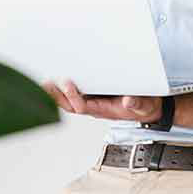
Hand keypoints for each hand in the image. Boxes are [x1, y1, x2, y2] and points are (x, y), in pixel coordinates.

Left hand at [43, 79, 161, 122]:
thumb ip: (137, 104)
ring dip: (56, 94)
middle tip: (46, 84)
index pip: (83, 106)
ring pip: (69, 102)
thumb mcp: (144, 105)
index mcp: (104, 110)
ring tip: (44, 83)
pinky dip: (63, 91)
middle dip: (57, 96)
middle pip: (70, 105)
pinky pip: (74, 96)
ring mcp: (93, 103)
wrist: (147, 107)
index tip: (68, 83)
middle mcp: (95, 107)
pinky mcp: (93, 96)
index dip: (74, 96)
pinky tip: (54, 83)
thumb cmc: (144, 106)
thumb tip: (129, 101)